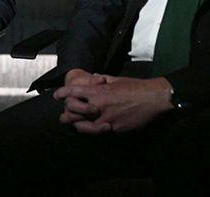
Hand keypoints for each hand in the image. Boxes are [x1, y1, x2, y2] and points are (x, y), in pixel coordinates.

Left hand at [54, 76, 173, 133]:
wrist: (153, 99)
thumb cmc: (136, 86)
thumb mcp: (116, 79)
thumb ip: (103, 79)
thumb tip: (94, 77)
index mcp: (99, 91)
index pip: (74, 92)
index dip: (62, 93)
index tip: (56, 95)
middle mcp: (99, 105)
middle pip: (75, 112)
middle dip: (66, 114)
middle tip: (62, 116)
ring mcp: (106, 119)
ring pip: (84, 126)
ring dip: (77, 125)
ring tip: (74, 125)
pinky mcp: (115, 128)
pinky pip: (100, 131)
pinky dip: (94, 130)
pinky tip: (92, 129)